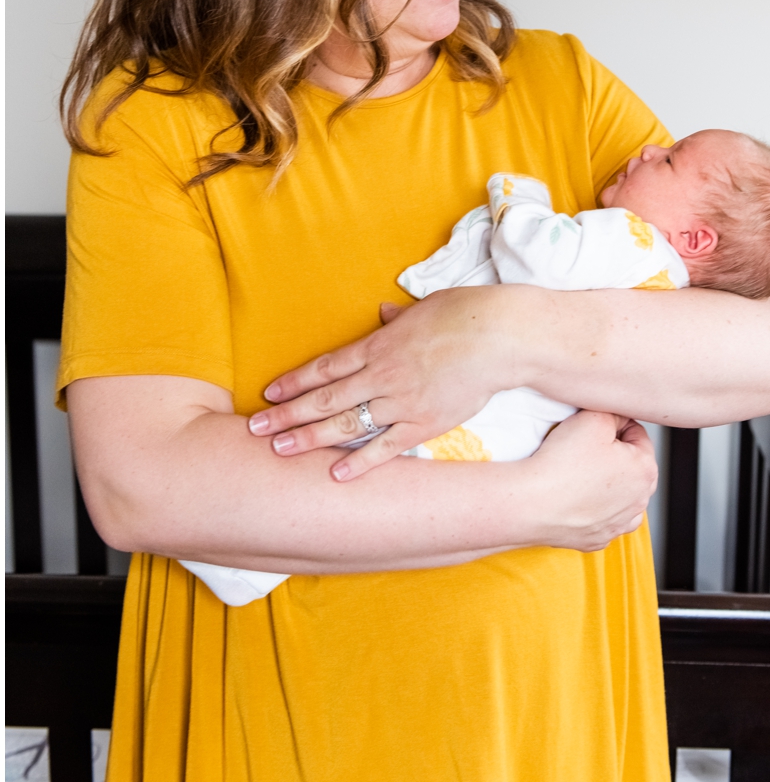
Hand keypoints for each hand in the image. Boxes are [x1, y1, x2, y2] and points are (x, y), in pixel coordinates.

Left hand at [249, 287, 524, 479]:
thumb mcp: (426, 308)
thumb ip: (399, 318)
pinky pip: (386, 446)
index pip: (326, 366)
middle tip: (254, 429)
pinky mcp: (425, 422)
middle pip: (324, 398)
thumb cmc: (468, 314)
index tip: (269, 394)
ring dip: (309, 437)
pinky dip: (360, 460)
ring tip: (280, 451)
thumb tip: (383, 313)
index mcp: (379, 344)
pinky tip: (336, 473)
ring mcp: (401, 401)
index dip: (295, 381)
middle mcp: (382, 375)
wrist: (502, 335)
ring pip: (346, 423)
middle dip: (286, 414)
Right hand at [527, 410, 658, 551]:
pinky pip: (603, 519)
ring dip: (609, 486)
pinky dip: (594, 510)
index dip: (615, 426)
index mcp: (645, 470)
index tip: (596, 429)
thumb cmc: (561, 463)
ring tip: (584, 475)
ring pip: (622, 497)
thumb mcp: (595, 417)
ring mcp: (618, 524)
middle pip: (633, 468)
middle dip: (616, 456)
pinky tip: (579, 500)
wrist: (530, 503)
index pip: (638, 436)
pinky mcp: (597, 539)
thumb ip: (616, 413)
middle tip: (587, 451)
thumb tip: (620, 418)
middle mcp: (638, 502)